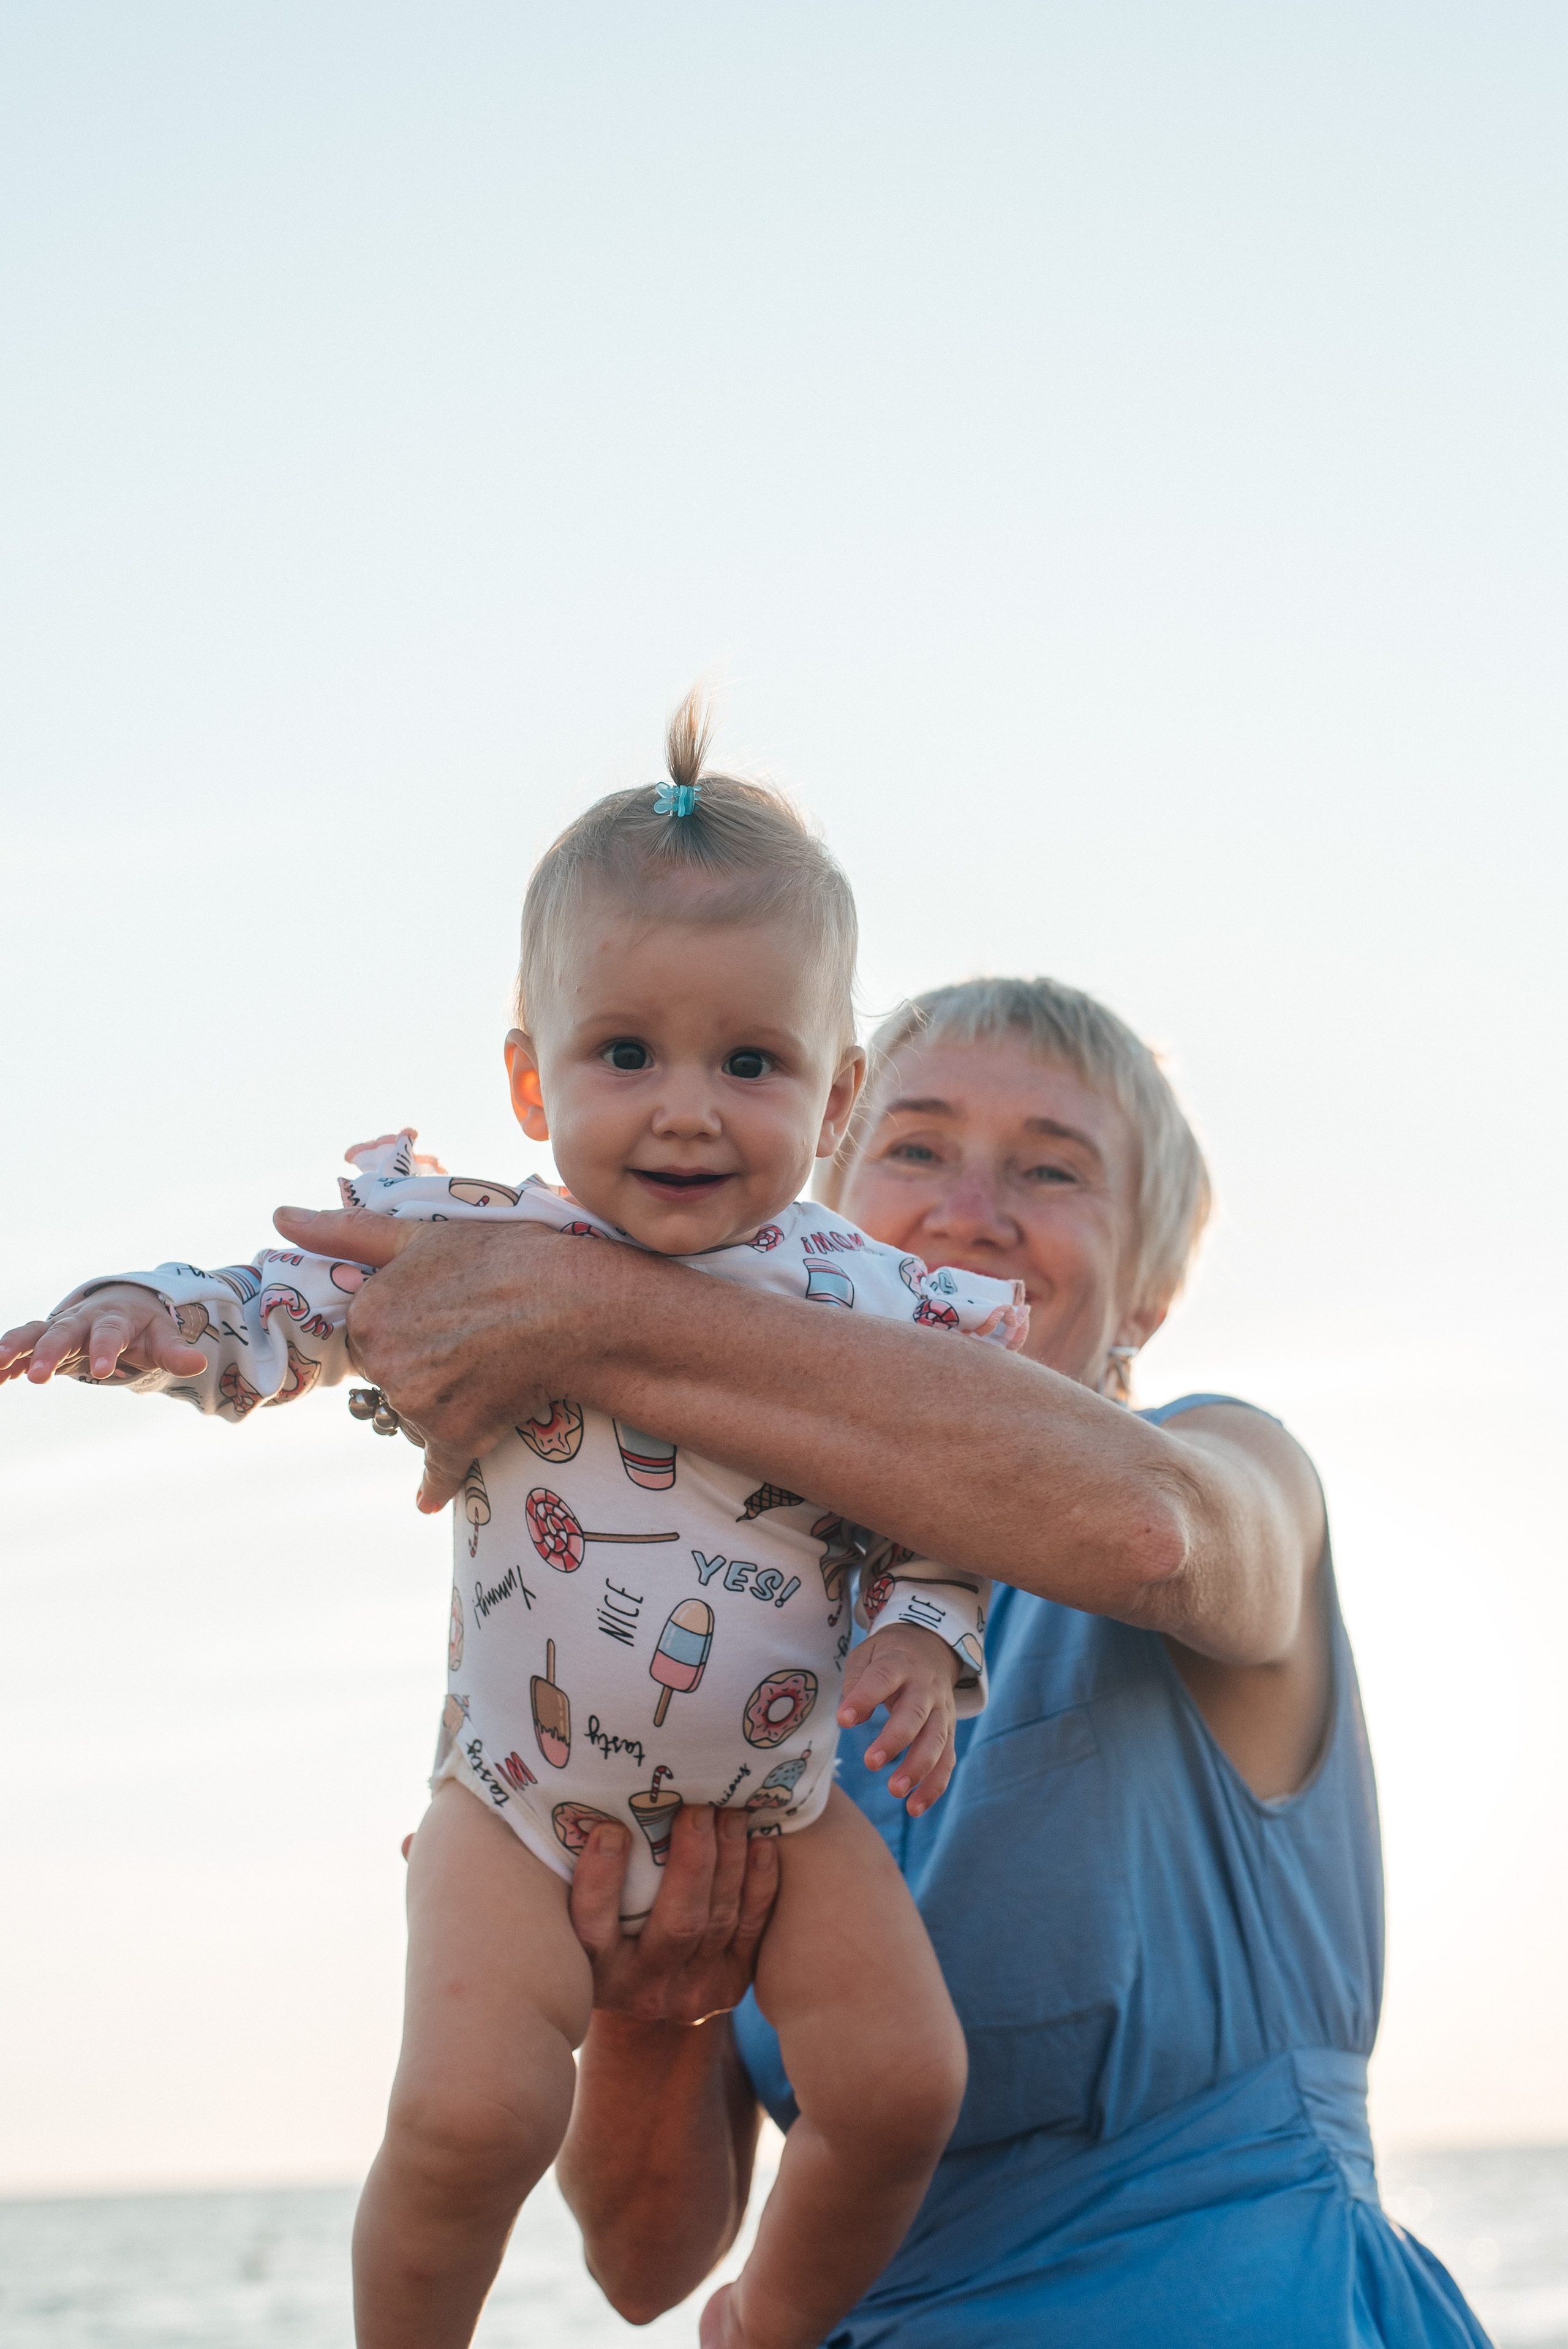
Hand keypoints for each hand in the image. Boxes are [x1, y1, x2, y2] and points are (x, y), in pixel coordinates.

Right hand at [1, 1283, 208, 1387]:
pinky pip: (20, 1346)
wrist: (122, 1304)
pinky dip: (4, 1359)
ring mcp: (59, 1328)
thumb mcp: (161, 1337)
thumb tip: (199, 1365)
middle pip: (63, 1333)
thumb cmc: (144, 1325)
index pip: (109, 1333)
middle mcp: (81, 1321)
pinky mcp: (43, 1339)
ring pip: (31, 1334)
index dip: (106, 1350)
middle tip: (38, 1378)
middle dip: (50, 1353)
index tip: (103, 1371)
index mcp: (113, 1319)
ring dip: (14, 1349)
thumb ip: (175, 1352)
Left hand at [271, 1205, 604, 1512]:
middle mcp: (384, 1365)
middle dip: (417, 1365)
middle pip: (389, 1377)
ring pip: (414, 1415)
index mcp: (368, 1315)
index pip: (368, 1334)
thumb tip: (280, 1217)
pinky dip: (434, 1486)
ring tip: (485, 1372)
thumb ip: (346, 1231)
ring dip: (438, 1407)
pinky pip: (437, 1471)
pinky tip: (427, 1501)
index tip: (434, 1317)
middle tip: (465, 1341)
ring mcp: (418, 1407)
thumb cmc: (504, 1258)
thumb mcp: (422, 1234)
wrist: (574, 1305)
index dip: (402, 1325)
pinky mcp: (454, 1439)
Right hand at [569, 1805, 778, 2024]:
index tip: (611, 1829)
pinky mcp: (730, 1985)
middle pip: (676, 1926)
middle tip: (699, 1808)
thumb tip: (563, 1800)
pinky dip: (760, 1885)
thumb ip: (566, 1871)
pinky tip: (762, 1844)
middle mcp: (643, 1989)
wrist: (638, 1988)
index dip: (601, 1880)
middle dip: (693, 1862)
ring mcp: (692, 1991)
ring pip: (719, 1922)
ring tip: (732, 1813)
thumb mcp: (570, 1912)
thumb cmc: (595, 1924)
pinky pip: (750, 1931)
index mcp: (594, 1970)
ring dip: (730, 1862)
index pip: (593, 1929)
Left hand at [837, 1623, 960, 1814]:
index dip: (864, 1697)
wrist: (932, 1647)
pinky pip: (947, 1760)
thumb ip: (857, 1682)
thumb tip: (850, 1718)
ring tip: (896, 1793)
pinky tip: (916, 1807)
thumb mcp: (867, 1654)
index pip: (882, 1679)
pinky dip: (935, 1786)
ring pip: (936, 1741)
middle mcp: (925, 1688)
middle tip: (870, 1763)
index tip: (844, 1720)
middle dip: (895, 1740)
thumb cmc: (888, 1656)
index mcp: (900, 1663)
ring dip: (918, 1769)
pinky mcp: (949, 1731)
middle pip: (914, 1714)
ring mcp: (942, 1710)